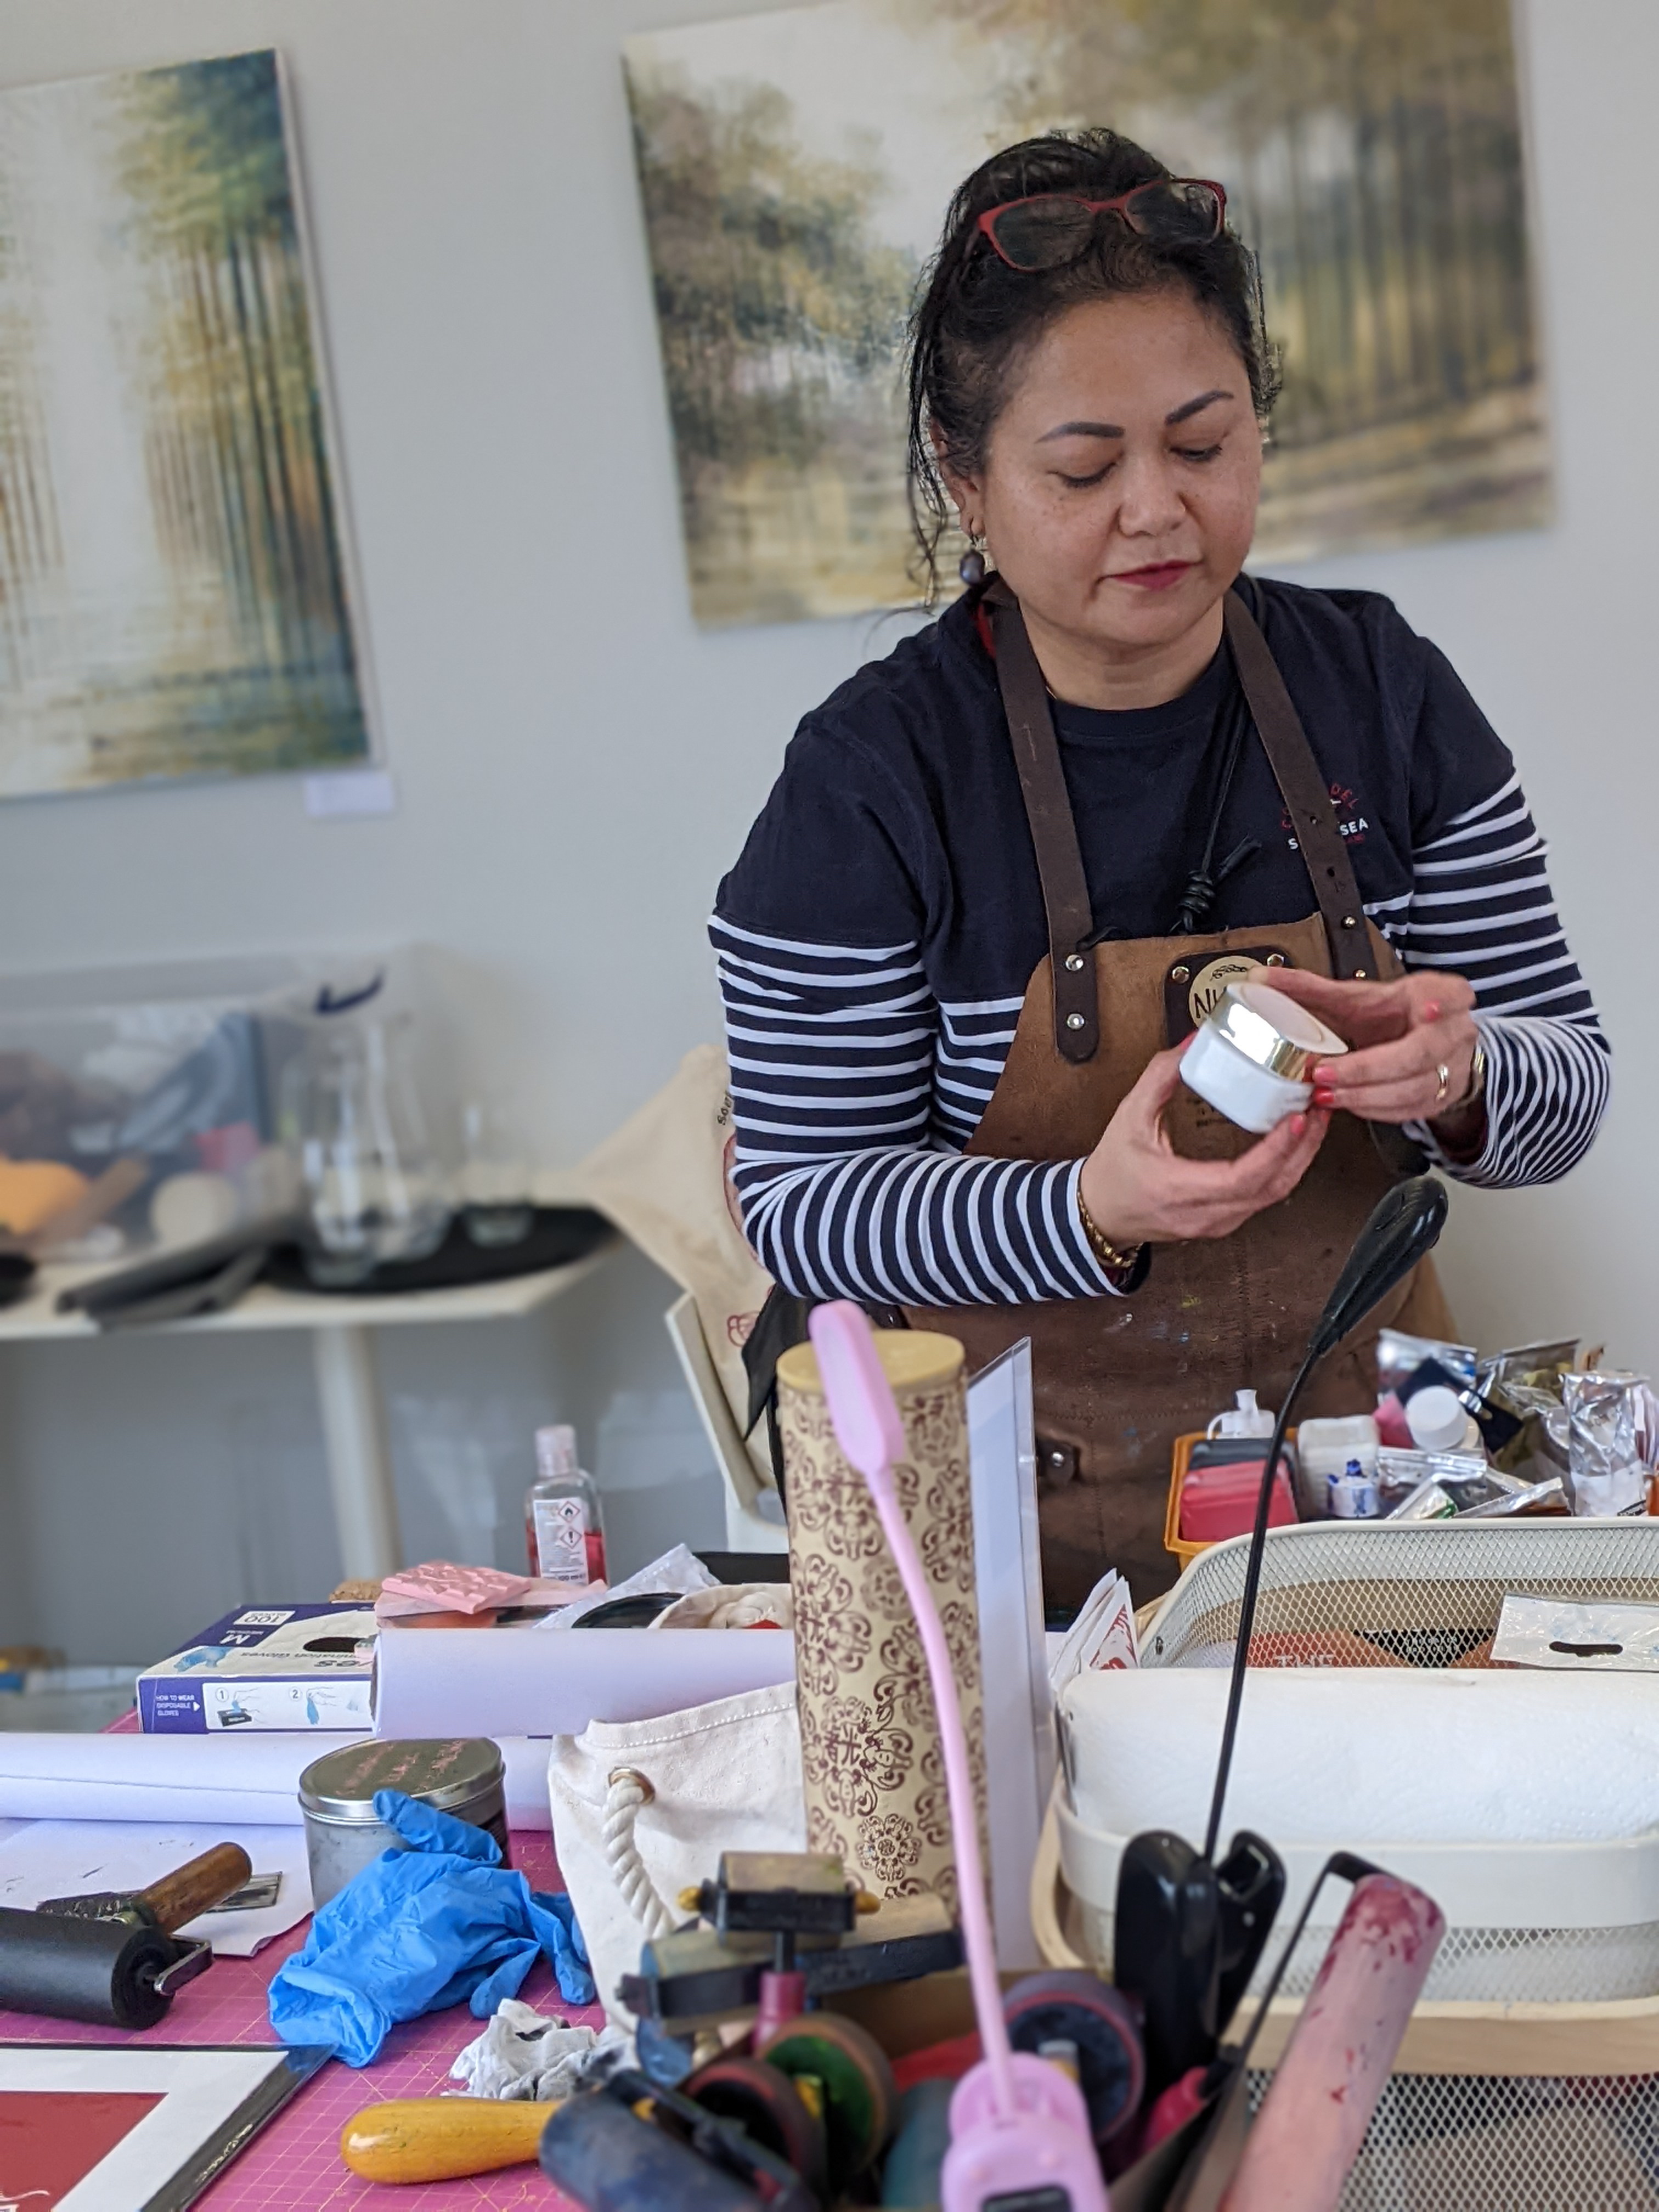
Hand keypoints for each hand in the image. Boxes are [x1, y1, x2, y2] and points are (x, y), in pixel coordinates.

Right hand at [1079, 1042, 1328, 1246]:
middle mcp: (1206, 1213)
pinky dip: (1286, 1169)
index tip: (1298, 1118)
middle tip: (1318, 1108)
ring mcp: (1219, 1222)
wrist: (1099, 1213)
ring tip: (1313, 1121)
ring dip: (1300, 1158)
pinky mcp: (1225, 1221)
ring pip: (1276, 1195)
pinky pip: (1266, 1198)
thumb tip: (1191, 1044)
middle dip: (1305, 1146)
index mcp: (1180, 1190)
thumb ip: (1160, 1077)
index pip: (1245, 1176)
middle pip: (1274, 1187)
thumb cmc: (1112, 1175)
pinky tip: (1293, 1144)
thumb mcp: (1129, 1117)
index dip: (1278, 1148)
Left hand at [1265, 968, 1477, 1125]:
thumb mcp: (1356, 998)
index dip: (1441, 1001)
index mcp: (1436, 994)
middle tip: (1326, 1072)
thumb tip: (1262, 978)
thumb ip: (1310, 989)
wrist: (1422, 1042)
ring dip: (1366, 1095)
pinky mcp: (1442, 1096)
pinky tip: (1348, 1103)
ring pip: (1415, 1088)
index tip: (1424, 1007)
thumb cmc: (1391, 1016)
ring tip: (1327, 1094)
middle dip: (1369, 1067)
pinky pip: (1411, 1110)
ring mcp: (1452, 1067)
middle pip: (1420, 1052)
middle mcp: (1452, 1031)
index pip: (1452, 993)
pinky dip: (1376, 1110)